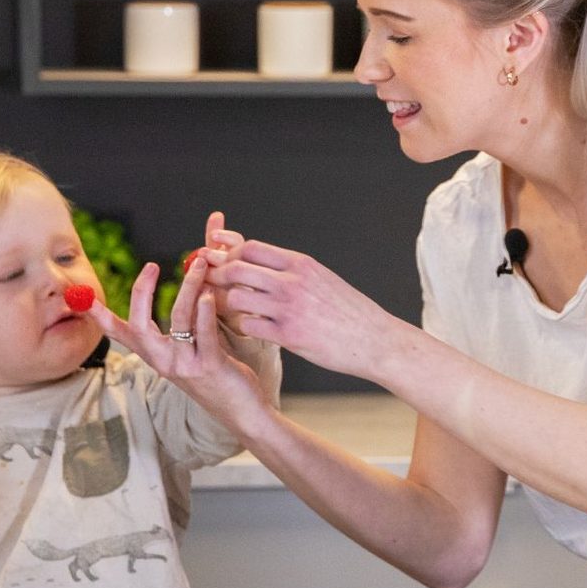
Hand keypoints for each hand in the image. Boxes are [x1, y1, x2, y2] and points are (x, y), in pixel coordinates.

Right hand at [91, 247, 267, 425]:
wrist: (243, 413)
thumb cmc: (220, 379)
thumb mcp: (192, 355)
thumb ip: (184, 330)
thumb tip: (187, 293)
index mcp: (156, 357)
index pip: (121, 334)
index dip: (100, 316)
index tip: (83, 296)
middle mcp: (164, 362)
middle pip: (139, 323)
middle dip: (142, 291)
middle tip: (152, 265)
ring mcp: (185, 365)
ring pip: (178, 317)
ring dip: (188, 286)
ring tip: (200, 264)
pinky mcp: (209, 366)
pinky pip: (204, 332)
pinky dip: (205, 309)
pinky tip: (209, 293)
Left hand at [201, 239, 408, 381]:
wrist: (375, 340)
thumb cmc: (349, 311)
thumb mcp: (322, 279)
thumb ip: (293, 271)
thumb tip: (264, 263)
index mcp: (301, 264)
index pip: (251, 248)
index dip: (229, 253)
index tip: (220, 262)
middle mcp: (292, 282)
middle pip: (237, 268)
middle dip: (217, 275)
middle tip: (211, 285)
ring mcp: (288, 309)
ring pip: (236, 298)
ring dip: (227, 304)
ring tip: (229, 310)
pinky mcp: (289, 336)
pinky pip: (249, 327)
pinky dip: (243, 327)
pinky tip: (249, 329)